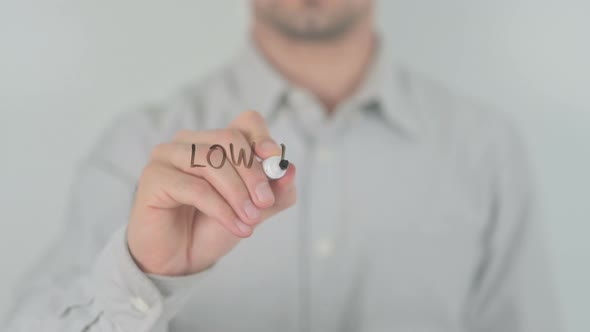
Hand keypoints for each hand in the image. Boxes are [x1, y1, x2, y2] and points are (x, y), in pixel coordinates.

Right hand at [127, 111, 296, 275]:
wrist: (181, 259)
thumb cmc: (213, 227)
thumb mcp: (253, 210)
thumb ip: (275, 192)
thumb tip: (291, 170)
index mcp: (215, 141)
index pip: (246, 122)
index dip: (263, 138)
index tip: (276, 164)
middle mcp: (189, 141)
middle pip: (229, 140)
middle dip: (253, 173)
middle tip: (265, 203)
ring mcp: (167, 156)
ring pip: (211, 161)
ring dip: (237, 193)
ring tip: (251, 220)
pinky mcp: (153, 178)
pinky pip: (195, 187)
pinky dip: (221, 209)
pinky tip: (237, 226)